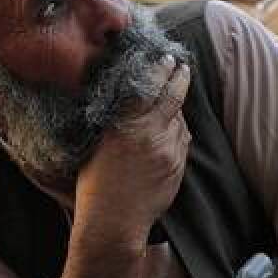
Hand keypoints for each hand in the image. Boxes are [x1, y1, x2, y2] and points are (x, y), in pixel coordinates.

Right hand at [74, 55, 190, 237]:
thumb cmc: (95, 185)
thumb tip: (129, 100)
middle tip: (180, 65)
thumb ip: (117, 122)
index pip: (147, 86)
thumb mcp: (97, 145)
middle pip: (171, 96)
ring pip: (179, 120)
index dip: (159, 68)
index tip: (165, 56)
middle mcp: (148, 134)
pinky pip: (182, 140)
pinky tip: (172, 129)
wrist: (113, 221)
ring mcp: (167, 151)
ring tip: (174, 95)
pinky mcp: (177, 166)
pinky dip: (178, 131)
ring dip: (176, 108)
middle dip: (178, 77)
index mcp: (124, 125)